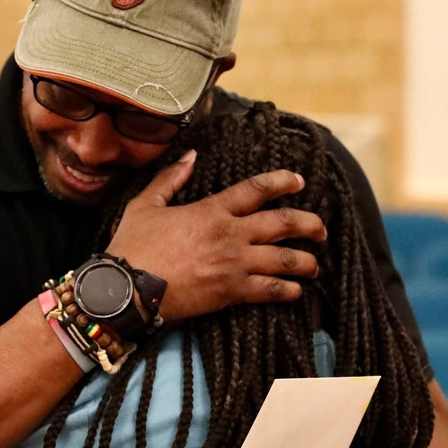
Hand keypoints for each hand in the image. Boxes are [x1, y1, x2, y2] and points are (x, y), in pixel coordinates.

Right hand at [107, 151, 326, 321]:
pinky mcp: (230, 292)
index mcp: (212, 210)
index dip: (282, 182)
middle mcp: (230, 234)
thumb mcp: (146, 204)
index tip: (298, 181)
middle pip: (283, 223)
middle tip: (321, 228)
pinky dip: (288, 291)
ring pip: (284, 259)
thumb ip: (170, 179)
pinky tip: (296, 291)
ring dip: (306, 261)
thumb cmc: (133, 245)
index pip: (256, 189)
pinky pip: (270, 290)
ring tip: (314, 264)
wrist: (126, 287)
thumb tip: (190, 156)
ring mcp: (233, 263)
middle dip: (309, 224)